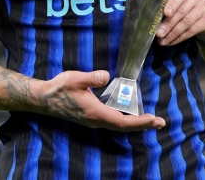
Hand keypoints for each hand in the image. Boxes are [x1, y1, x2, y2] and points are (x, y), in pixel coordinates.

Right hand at [36, 70, 165, 131]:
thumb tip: (106, 75)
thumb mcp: (75, 78)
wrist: (44, 99)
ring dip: (135, 124)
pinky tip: (130, 115)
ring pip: (119, 126)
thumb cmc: (59, 88)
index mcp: (95, 112)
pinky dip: (125, 121)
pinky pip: (113, 123)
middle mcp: (96, 120)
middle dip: (143, 125)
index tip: (154, 119)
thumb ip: (91, 77)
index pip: (122, 121)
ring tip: (151, 120)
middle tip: (160, 122)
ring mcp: (93, 121)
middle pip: (124, 127)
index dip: (139, 122)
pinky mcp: (91, 118)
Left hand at [156, 0, 204, 45]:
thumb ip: (168, 9)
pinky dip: (180, 37)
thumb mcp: (178, 6)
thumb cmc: (187, 11)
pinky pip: (192, 30)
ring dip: (173, 33)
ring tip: (162, 41)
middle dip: (168, 24)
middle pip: (181, 11)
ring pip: (186, 22)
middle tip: (158, 34)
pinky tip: (171, 42)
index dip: (172, 4)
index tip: (165, 13)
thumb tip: (152, 20)